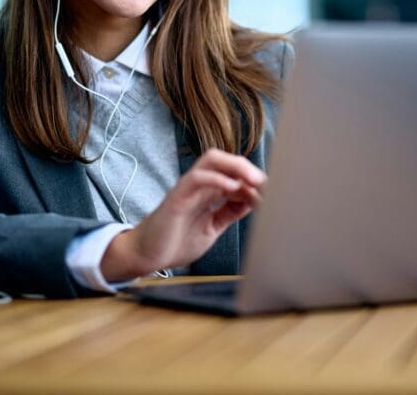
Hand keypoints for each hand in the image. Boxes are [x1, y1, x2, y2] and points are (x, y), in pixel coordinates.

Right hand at [100, 149, 265, 280]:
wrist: (146, 256)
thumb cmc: (175, 241)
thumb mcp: (212, 227)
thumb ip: (228, 212)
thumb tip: (252, 201)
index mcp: (208, 192)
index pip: (235, 175)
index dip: (254, 183)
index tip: (271, 197)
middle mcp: (199, 185)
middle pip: (225, 160)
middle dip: (248, 167)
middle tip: (266, 183)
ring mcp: (187, 188)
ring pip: (212, 160)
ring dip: (236, 166)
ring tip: (253, 180)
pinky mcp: (176, 198)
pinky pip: (197, 178)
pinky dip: (216, 178)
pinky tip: (232, 187)